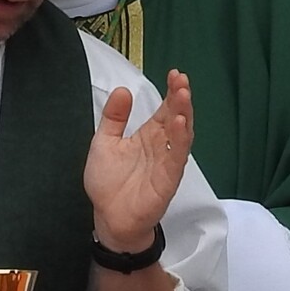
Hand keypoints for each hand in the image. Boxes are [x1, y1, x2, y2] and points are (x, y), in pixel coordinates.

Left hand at [85, 71, 192, 252]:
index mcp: (149, 136)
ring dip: (184, 114)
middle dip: (180, 97)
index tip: (174, 73)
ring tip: (184, 94)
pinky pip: (176, 158)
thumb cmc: (109, 183)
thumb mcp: (104, 142)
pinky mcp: (167, 180)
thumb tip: (123, 90)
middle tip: (181, 79)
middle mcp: (161, 146)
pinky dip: (180, 140)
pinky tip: (181, 124)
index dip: (171, 91)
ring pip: (181, 134)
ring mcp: (166, 162)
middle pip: (176, 117)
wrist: (109, 217)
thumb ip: (114, 118)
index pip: (165, 109)